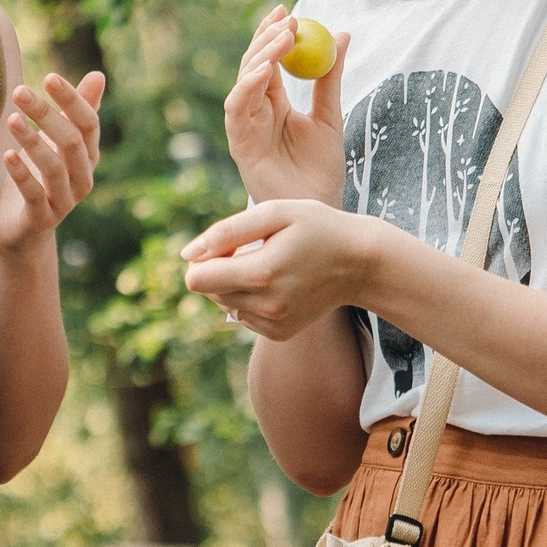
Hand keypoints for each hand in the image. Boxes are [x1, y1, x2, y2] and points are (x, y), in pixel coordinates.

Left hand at [0, 71, 107, 256]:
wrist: (24, 230)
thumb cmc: (40, 178)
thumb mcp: (56, 143)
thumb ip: (76, 112)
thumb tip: (98, 76)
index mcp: (88, 156)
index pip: (89, 123)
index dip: (72, 100)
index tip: (50, 77)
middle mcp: (82, 178)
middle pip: (72, 141)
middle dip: (46, 114)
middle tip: (19, 91)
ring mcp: (64, 200)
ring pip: (54, 167)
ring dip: (32, 140)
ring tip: (12, 119)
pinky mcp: (42, 218)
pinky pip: (34, 194)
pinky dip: (22, 173)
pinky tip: (8, 154)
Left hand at [182, 200, 380, 339]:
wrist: (360, 262)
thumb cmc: (317, 227)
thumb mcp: (274, 213)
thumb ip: (226, 232)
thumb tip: (187, 254)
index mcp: (261, 274)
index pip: (197, 279)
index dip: (203, 258)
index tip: (227, 244)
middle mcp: (265, 307)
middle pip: (209, 291)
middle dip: (220, 268)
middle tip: (254, 249)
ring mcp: (273, 324)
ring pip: (225, 304)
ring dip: (235, 283)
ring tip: (269, 264)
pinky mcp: (279, 333)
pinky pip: (244, 316)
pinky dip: (251, 298)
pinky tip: (278, 282)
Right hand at [222, 8, 348, 205]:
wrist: (319, 209)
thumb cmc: (322, 169)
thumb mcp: (330, 115)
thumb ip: (331, 77)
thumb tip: (342, 34)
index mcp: (274, 104)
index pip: (268, 60)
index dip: (274, 34)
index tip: (289, 10)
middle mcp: (256, 112)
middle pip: (252, 66)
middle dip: (266, 39)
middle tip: (287, 19)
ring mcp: (245, 127)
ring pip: (243, 82)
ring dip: (260, 56)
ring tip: (284, 37)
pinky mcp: (240, 144)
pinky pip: (237, 109)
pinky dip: (247, 86)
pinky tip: (267, 70)